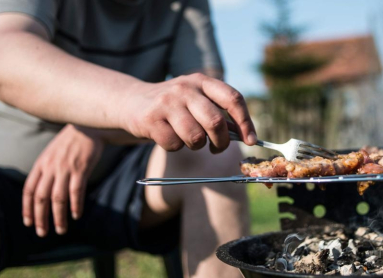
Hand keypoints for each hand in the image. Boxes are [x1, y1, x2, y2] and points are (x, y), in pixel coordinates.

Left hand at [22, 125, 102, 236]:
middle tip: (42, 233)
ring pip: (58, 199)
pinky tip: (76, 215)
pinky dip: (75, 206)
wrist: (87, 127)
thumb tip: (40, 191)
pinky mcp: (80, 169)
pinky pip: (76, 192)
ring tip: (61, 230)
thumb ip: (44, 170)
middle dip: (40, 218)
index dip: (27, 209)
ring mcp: (65, 169)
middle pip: (41, 198)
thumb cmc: (69, 142)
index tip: (28, 223)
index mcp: (40, 164)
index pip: (29, 190)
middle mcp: (50, 168)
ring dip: (58, 217)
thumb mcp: (50, 153)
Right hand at [122, 73, 256, 152]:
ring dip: (196, 145)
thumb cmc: (173, 106)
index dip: (246, 122)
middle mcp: (185, 88)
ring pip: (195, 137)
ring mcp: (167, 103)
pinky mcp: (151, 119)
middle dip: (221, 142)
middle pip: (216, 122)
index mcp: (202, 81)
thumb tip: (245, 134)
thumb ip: (218, 112)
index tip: (251, 140)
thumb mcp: (196, 99)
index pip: (233, 99)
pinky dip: (176, 147)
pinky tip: (169, 137)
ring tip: (189, 139)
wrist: (131, 100)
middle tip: (217, 148)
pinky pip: (175, 144)